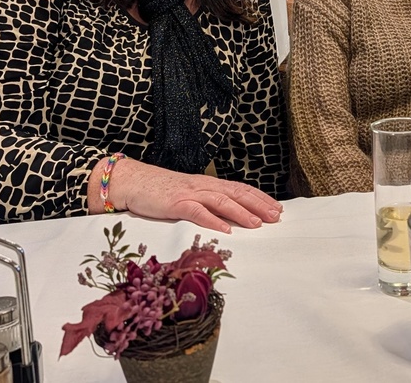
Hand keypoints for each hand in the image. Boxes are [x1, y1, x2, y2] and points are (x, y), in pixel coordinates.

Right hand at [90, 157, 282, 232]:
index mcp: (208, 185)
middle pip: (236, 194)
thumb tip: (228, 217)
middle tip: (276, 217)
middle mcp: (203, 186)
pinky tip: (226, 229)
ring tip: (258, 224)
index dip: (259, 198)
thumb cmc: (161, 192)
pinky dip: (212, 220)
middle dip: (258, 205)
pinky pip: (197, 211)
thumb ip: (206, 203)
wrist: (133, 181)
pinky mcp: (175, 203)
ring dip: (241, 212)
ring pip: (221, 201)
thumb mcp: (189, 196)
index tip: (277, 208)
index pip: (240, 190)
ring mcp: (189, 194)